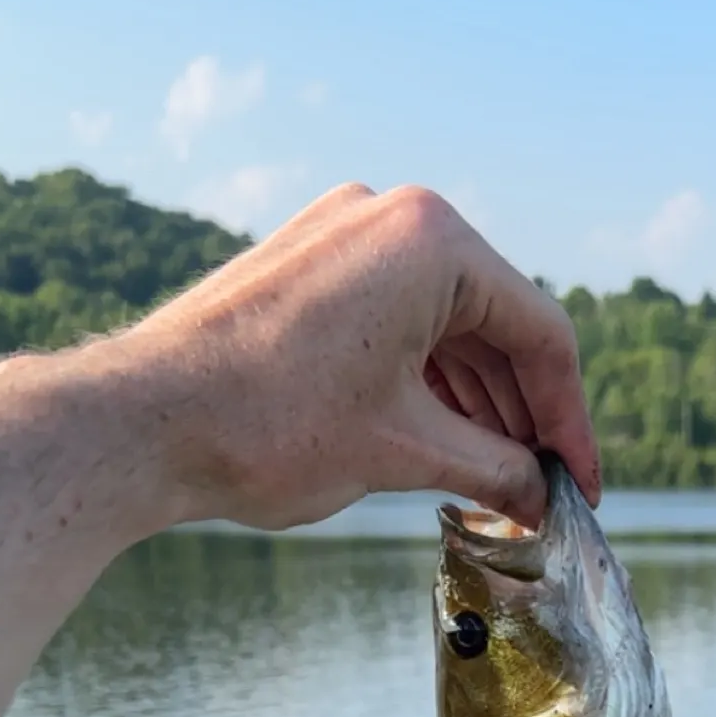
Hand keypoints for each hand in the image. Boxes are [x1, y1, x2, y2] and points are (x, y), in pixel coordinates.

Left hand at [128, 183, 600, 531]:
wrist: (133, 425)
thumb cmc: (270, 428)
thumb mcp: (408, 452)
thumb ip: (497, 470)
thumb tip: (545, 499)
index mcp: (432, 242)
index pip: (541, 334)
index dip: (569, 420)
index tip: (582, 483)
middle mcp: (392, 217)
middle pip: (495, 324)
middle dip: (521, 412)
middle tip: (541, 487)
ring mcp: (343, 233)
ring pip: (445, 323)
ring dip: (476, 400)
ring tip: (495, 475)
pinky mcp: (308, 261)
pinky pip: (396, 316)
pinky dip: (426, 377)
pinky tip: (443, 435)